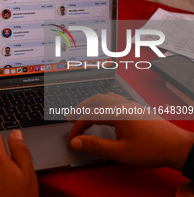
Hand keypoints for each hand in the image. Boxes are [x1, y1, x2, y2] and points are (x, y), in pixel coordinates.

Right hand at [68, 93, 193, 170]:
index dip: (77, 127)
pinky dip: (102, 106)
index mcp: (117, 112)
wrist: (178, 147)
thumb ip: (96, 146)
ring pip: (106, 98)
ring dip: (92, 105)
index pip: (90, 115)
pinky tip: (104, 115)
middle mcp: (123, 104)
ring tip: (85, 114)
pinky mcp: (137, 110)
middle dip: (81, 109)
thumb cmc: (152, 149)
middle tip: (71, 119)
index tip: (73, 138)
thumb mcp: (121, 152)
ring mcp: (131, 105)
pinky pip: (114, 101)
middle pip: (96, 100)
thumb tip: (76, 142)